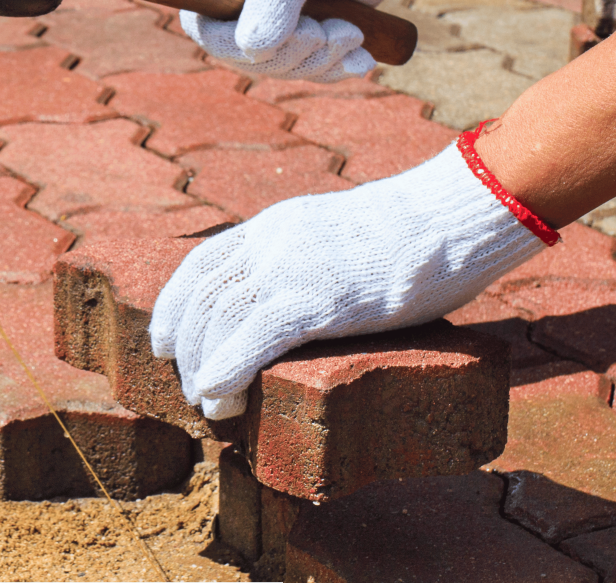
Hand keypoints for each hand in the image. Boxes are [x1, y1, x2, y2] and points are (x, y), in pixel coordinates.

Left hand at [149, 144, 545, 419]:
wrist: (455, 213)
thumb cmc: (416, 234)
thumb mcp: (339, 235)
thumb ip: (307, 260)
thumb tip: (299, 301)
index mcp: (274, 225)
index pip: (200, 265)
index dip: (173, 307)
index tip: (163, 342)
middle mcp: (270, 241)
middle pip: (203, 298)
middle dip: (187, 349)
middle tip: (192, 390)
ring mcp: (292, 266)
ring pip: (220, 320)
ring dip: (204, 369)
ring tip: (210, 406)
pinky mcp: (320, 296)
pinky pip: (255, 336)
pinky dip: (227, 369)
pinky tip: (217, 395)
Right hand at [182, 0, 410, 82]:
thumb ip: (274, 1)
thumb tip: (252, 49)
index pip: (210, 34)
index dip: (248, 47)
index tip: (302, 30)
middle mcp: (238, 7)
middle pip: (250, 59)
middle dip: (299, 55)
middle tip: (336, 31)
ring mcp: (269, 26)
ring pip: (283, 68)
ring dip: (323, 59)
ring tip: (354, 33)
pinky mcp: (299, 40)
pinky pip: (307, 72)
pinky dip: (336, 68)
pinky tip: (361, 58)